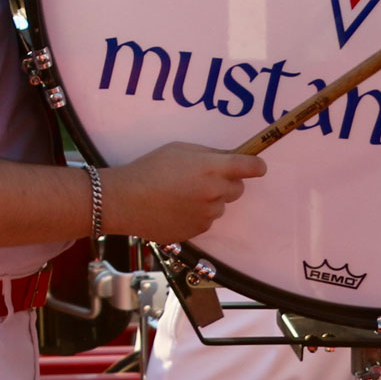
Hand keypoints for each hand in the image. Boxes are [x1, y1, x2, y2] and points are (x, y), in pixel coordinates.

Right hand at [100, 144, 263, 243]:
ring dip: (209, 200)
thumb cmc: (148, 169)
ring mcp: (208, 214)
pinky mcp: (198, 230)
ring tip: (180, 195)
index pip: (252, 167)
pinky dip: (197, 214)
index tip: (254, 167)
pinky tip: (175, 208)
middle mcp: (215, 192)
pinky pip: (206, 220)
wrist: (124, 200)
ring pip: (220, 205)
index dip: (255, 166)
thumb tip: (227, 159)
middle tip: (200, 178)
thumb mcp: (177, 149)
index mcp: (212, 168)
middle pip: (238, 188)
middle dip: (226, 182)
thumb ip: (207, 154)